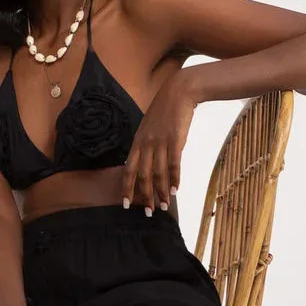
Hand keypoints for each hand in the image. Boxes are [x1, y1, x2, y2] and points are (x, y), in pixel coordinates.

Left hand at [121, 68, 198, 214]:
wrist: (179, 92)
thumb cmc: (165, 110)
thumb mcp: (148, 127)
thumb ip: (145, 145)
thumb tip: (145, 163)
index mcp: (137, 142)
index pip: (128, 170)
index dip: (127, 188)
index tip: (126, 204)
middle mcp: (146, 144)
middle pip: (143, 176)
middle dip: (145, 197)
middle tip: (148, 213)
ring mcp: (160, 142)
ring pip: (158, 174)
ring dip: (161, 192)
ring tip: (164, 206)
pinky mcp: (175, 141)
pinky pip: (173, 164)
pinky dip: (174, 179)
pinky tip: (174, 191)